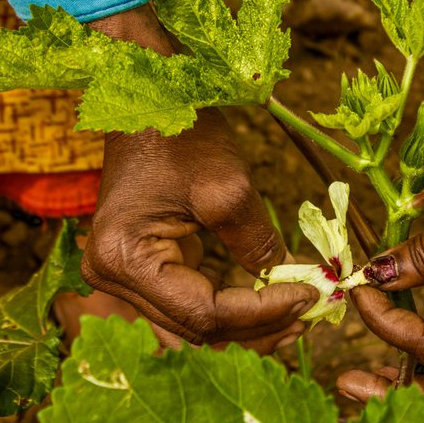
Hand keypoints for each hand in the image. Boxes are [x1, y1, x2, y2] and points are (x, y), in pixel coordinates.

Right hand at [81, 6, 317, 354]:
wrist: (148, 94)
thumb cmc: (182, 133)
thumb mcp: (227, 188)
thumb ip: (258, 243)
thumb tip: (292, 282)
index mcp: (125, 258)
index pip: (205, 312)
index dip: (263, 313)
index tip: (311, 295)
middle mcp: (111, 276)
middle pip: (197, 328)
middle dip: (259, 327)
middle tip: (312, 315)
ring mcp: (122, 273)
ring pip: (193, 325)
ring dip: (246, 326)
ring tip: (296, 316)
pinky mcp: (140, 264)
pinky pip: (188, 303)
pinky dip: (229, 308)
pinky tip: (267, 303)